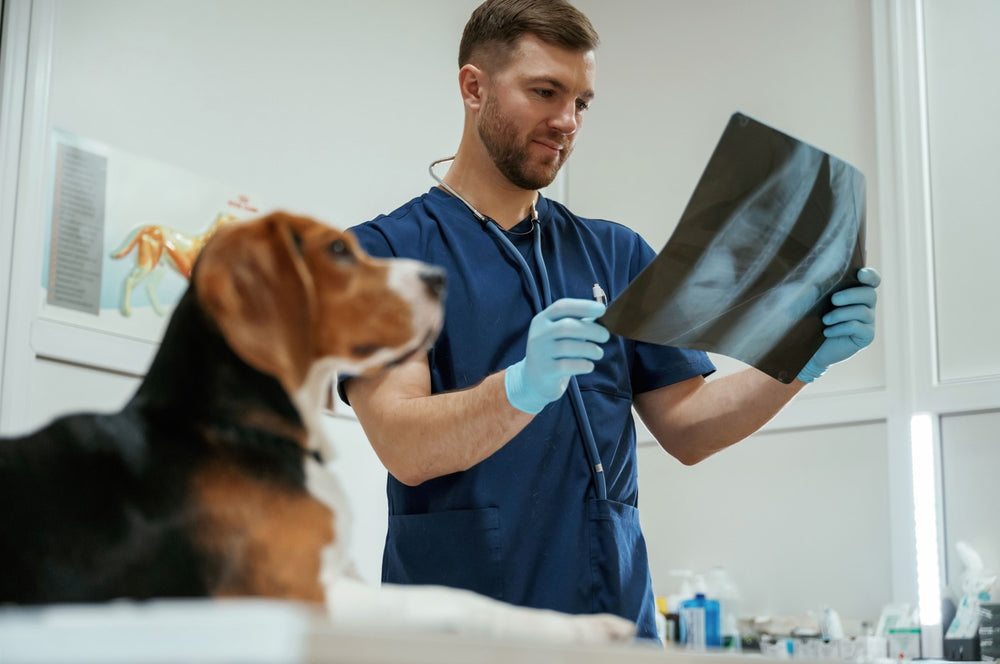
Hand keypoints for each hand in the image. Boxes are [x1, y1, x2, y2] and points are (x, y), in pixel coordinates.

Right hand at [505, 298, 609, 413]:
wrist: (533, 379)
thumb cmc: (555, 352)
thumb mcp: (560, 334)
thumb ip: (577, 323)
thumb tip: (602, 315)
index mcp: (542, 320)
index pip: (561, 307)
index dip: (583, 306)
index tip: (602, 309)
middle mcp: (538, 334)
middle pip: (566, 326)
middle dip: (591, 330)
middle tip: (605, 336)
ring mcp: (540, 353)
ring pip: (568, 347)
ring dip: (590, 349)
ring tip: (598, 353)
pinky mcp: (545, 371)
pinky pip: (568, 365)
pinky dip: (583, 365)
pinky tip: (588, 366)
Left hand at [797, 267, 880, 382]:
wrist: (809, 348)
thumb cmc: (810, 321)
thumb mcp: (808, 304)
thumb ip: (811, 292)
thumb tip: (812, 287)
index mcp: (855, 291)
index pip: (872, 280)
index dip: (869, 275)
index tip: (860, 274)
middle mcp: (866, 304)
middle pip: (869, 294)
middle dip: (851, 295)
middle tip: (833, 300)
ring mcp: (868, 321)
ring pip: (862, 311)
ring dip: (841, 314)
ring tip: (824, 320)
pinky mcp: (866, 336)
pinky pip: (858, 328)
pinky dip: (841, 328)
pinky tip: (827, 332)